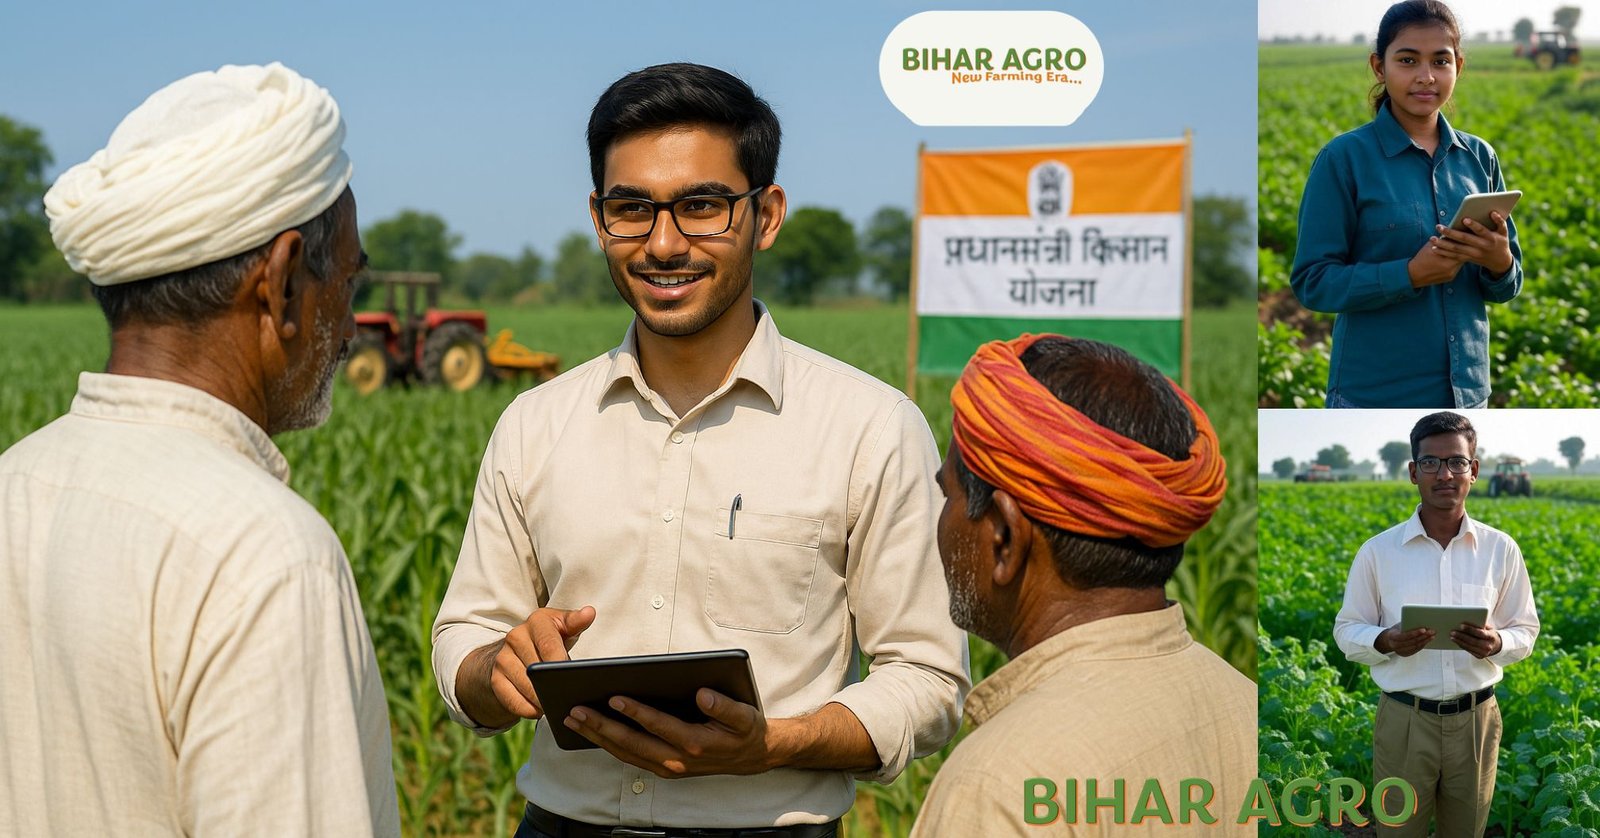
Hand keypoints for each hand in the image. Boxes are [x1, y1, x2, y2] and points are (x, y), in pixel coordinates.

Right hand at [488, 606, 596, 719]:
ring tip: (555, 705)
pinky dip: (526, 708)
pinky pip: (510, 699)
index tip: (569, 676)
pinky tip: (538, 711)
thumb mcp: (564, 627)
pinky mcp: (496, 678)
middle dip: (551, 684)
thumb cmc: (550, 638)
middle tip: (566, 697)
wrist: (518, 649)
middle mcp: (516, 637)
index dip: (558, 662)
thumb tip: (589, 613)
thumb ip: (576, 622)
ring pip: (524, 685)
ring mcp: (503, 658)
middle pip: (535, 667)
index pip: (548, 644)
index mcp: (537, 622)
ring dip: (540, 699)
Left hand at [565, 688, 775, 777]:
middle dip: (602, 727)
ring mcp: (668, 767)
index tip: (614, 697)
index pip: (659, 726)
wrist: (751, 757)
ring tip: (574, 720)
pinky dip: (608, 746)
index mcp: (696, 744)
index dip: (636, 712)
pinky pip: (630, 758)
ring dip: (598, 737)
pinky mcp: (663, 768)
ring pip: (625, 754)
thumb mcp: (744, 716)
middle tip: (576, 710)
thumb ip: (725, 706)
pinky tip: (593, 732)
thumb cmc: (745, 731)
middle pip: (632, 744)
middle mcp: (678, 760)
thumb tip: (703, 694)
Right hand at [1375, 624, 1432, 656]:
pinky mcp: (1405, 654)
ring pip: (1415, 646)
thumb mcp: (1397, 626)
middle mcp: (1396, 645)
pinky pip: (1416, 650)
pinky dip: (1422, 645)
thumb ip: (1406, 625)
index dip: (1415, 633)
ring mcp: (1400, 651)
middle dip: (1423, 636)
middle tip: (1432, 631)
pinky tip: (1428, 640)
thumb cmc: (1395, 630)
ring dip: (1425, 641)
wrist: (1387, 640)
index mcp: (1392, 637)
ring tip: (1432, 635)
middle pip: (1412, 642)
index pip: (1405, 636)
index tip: (1424, 629)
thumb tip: (1420, 622)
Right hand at [1408, 238, 1466, 287]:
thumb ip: (1443, 239)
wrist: (1413, 275)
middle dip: (1466, 248)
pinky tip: (1455, 257)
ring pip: (1461, 262)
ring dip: (1462, 255)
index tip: (1469, 236)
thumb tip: (1454, 231)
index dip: (1466, 242)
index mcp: (1447, 260)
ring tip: (1463, 247)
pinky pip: (1457, 267)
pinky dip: (1457, 261)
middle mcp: (1451, 268)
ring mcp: (1451, 274)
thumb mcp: (1431, 246)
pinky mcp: (1450, 278)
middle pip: (1465, 256)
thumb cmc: (1421, 258)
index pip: (1463, 249)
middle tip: (1470, 241)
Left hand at [1430, 212, 1513, 275]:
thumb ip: (1500, 222)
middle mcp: (1481, 246)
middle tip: (1439, 226)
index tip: (1464, 219)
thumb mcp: (1504, 232)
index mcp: (1491, 238)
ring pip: (1456, 249)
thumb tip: (1492, 212)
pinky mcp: (1468, 259)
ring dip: (1443, 244)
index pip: (1481, 231)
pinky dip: (1443, 253)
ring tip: (1432, 238)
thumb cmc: (1501, 241)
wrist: (1500, 262)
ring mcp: (1474, 254)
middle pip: (1464, 239)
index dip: (1474, 225)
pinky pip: (1454, 257)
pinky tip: (1433, 248)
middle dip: (1451, 233)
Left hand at [1450, 622, 1501, 658]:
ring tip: (1452, 636)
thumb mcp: (1488, 628)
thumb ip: (1480, 624)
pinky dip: (1462, 645)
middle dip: (1461, 636)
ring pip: (1469, 647)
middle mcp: (1489, 646)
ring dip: (1459, 641)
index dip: (1470, 629)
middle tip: (1452, 632)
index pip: (1480, 633)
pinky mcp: (1480, 656)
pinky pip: (1469, 650)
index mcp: (1491, 637)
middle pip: (1473, 641)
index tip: (1461, 625)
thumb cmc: (1489, 634)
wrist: (1496, 645)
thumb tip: (1466, 620)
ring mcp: (1484, 653)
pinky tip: (1456, 641)